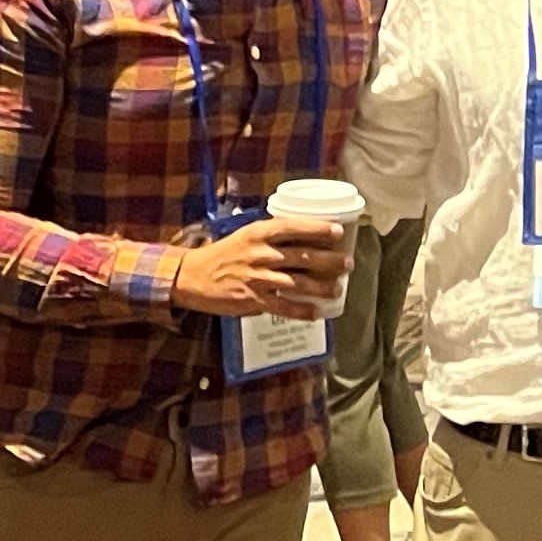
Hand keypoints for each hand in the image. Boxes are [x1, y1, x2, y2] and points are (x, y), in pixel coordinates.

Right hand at [172, 217, 349, 318]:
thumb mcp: (247, 236)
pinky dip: (302, 311)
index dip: (318, 229)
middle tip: (347, 264)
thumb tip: (305, 236)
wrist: (194, 276)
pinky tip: (316, 313)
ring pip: (298, 283)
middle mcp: (262, 254)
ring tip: (337, 289)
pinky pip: (284, 307)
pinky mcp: (254, 300)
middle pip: (303, 256)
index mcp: (259, 234)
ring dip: (321, 287)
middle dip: (329, 261)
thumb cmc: (225, 254)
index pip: (293, 227)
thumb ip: (273, 236)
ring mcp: (259, 278)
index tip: (338, 231)